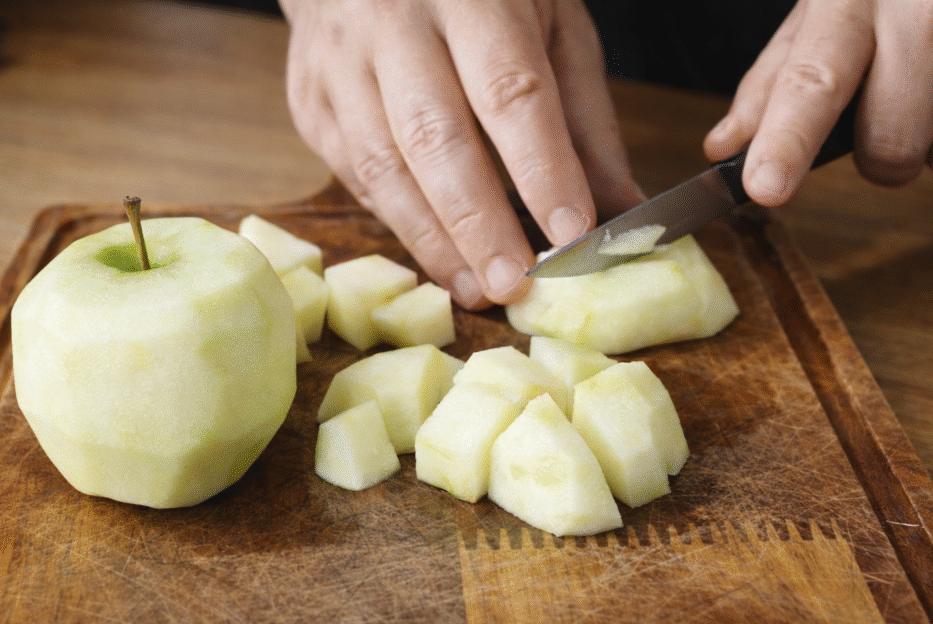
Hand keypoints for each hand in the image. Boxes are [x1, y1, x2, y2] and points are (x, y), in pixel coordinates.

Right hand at [280, 0, 645, 308]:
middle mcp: (393, 22)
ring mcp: (340, 63)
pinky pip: (355, 174)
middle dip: (479, 223)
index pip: (509, 91)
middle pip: (435, 137)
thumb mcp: (551, 23)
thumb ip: (585, 116)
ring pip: (383, 166)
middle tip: (515, 284)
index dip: (541, 168)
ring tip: (476, 289)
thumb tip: (621, 206)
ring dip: (434, 240)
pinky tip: (437, 253)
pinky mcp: (311, 101)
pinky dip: (400, 222)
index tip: (572, 232)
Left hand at [704, 0, 932, 205]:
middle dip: (878, 154)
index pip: (814, 80)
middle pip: (890, 145)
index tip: (766, 186)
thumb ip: (773, 80)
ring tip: (929, 86)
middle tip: (880, 114)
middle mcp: (924, 8)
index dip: (788, 140)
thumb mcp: (824, 7)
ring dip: (932, 141)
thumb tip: (725, 148)